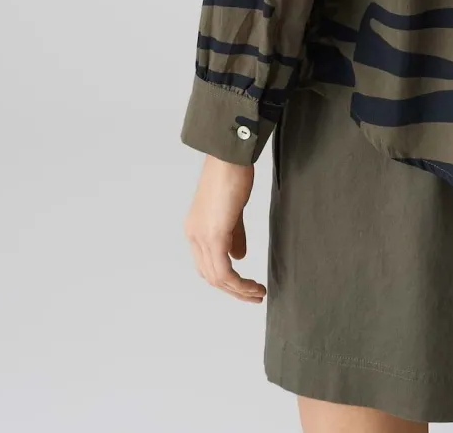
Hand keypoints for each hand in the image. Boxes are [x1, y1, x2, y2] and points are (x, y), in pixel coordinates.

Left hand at [184, 154, 265, 302]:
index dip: (225, 279)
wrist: (230, 157)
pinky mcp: (214, 235)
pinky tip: (253, 286)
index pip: (207, 265)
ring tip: (258, 294)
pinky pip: (224, 272)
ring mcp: (201, 237)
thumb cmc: (232, 175)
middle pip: (210, 276)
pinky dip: (239, 284)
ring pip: (217, 278)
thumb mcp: (232, 210)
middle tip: (254, 296)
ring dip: (239, 291)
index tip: (245, 286)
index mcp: (195, 229)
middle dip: (233, 290)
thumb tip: (238, 257)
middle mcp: (194, 236)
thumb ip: (234, 234)